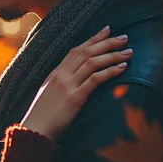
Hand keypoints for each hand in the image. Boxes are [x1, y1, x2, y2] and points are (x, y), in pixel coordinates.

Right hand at [21, 26, 132, 141]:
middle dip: (107, 42)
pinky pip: (95, 79)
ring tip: (128, 52)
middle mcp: (61, 75)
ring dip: (113, 55)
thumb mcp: (48, 94)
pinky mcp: (75, 98)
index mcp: (55, 73)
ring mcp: (67, 85)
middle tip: (124, 37)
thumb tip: (76, 80)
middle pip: (87, 52)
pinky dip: (110, 71)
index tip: (107, 30)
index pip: (76, 50)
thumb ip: (61, 84)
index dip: (93, 39)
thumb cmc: (42, 117)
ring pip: (93, 62)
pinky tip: (122, 68)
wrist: (34, 131)